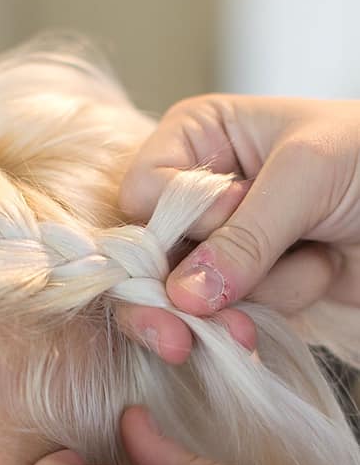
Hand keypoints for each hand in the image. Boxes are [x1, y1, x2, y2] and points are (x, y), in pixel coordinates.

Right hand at [115, 95, 359, 362]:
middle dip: (179, 291)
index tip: (232, 213)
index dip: (173, 220)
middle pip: (151, 254)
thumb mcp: (306, 177)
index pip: (141, 193)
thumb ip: (244, 235)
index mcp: (197, 136)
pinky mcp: (250, 283)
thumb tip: (185, 296)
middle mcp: (198, 191)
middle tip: (187, 328)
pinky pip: (233, 313)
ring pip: (194, 293)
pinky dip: (280, 304)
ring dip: (259, 290)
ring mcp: (223, 242)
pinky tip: (322, 272)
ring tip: (314, 261)